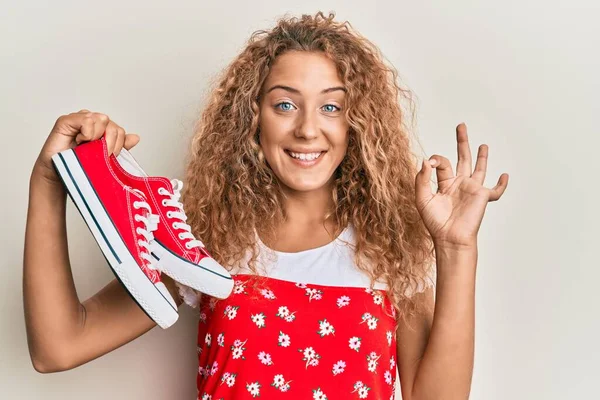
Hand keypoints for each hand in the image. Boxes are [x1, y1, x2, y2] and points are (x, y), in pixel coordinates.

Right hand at [34, 110, 139, 183]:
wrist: (60, 174)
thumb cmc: (81, 165)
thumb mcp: (105, 157)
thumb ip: (120, 146)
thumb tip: (136, 137)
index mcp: (102, 129)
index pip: (119, 130)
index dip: (118, 144)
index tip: (109, 156)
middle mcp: (92, 121)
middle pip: (112, 124)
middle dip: (109, 142)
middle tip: (98, 153)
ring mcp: (79, 119)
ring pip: (101, 119)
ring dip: (96, 137)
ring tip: (85, 146)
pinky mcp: (67, 120)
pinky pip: (86, 119)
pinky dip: (86, 132)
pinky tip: (79, 140)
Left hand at [415, 123, 508, 248]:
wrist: (449, 238)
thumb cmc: (435, 222)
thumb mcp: (422, 198)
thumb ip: (422, 179)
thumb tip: (425, 161)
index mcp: (444, 183)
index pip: (441, 163)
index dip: (435, 159)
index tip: (430, 163)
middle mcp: (459, 184)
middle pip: (461, 158)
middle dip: (462, 142)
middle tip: (461, 126)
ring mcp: (472, 190)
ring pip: (478, 169)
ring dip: (481, 157)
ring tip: (483, 145)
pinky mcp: (482, 197)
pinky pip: (496, 191)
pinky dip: (502, 184)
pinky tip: (504, 176)